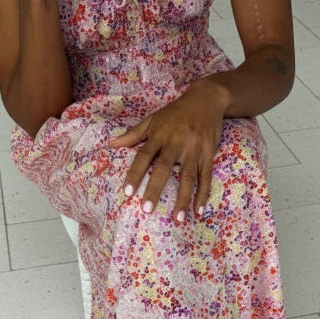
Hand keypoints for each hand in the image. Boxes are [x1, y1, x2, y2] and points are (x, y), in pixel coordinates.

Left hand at [108, 79, 228, 220]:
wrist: (206, 99)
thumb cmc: (175, 113)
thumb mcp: (152, 119)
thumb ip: (133, 135)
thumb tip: (111, 144)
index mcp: (160, 136)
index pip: (144, 157)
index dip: (135, 174)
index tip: (128, 192)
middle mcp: (176, 143)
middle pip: (163, 169)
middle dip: (155, 189)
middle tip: (147, 209)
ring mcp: (193, 150)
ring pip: (187, 177)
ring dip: (183, 199)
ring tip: (178, 219)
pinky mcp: (208, 154)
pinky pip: (205, 177)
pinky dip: (203, 194)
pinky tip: (198, 210)